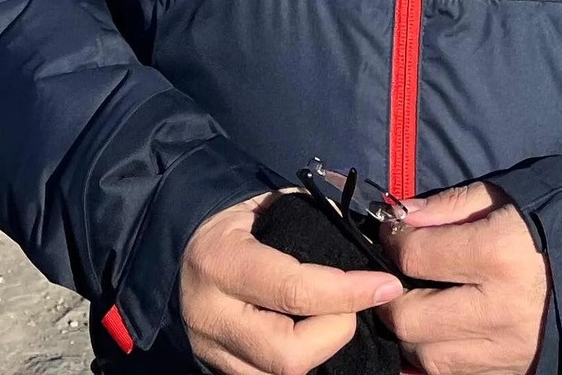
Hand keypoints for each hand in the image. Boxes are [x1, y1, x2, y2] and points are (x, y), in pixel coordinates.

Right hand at [180, 194, 403, 374]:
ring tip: (333, 318)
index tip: (386, 285)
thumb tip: (365, 243)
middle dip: (335, 331)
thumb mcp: (266, 203)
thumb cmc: (232, 217)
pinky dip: (302, 360)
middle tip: (352, 304)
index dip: (348, 293)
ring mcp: (210, 352)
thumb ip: (313, 221)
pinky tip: (314, 335)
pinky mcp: (215, 370)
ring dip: (320, 351)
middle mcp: (211, 316)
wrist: (175, 242)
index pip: (294, 291)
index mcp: (221, 263)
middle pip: (289, 355)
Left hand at [381, 181, 548, 374]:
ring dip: (413, 332)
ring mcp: (506, 350)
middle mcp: (498, 309)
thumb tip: (399, 217)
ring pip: (428, 356)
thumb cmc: (551, 225)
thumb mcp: (504, 197)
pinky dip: (439, 355)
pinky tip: (444, 331)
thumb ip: (448, 206)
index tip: (394, 232)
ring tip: (420, 305)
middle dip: (392, 296)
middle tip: (397, 277)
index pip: (417, 257)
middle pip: (411, 318)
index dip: (394, 240)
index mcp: (499, 254)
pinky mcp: (511, 373)